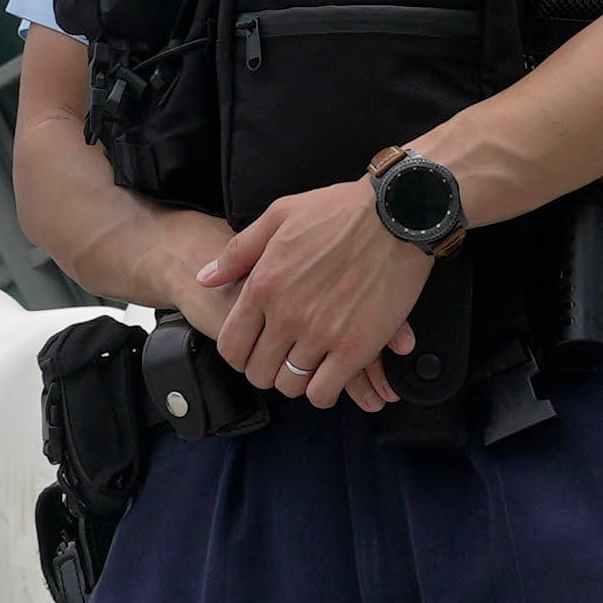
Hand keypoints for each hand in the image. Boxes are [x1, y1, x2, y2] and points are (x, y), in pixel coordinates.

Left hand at [191, 171, 432, 409]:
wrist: (397, 214)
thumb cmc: (338, 211)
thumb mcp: (279, 217)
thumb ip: (238, 253)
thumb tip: (205, 279)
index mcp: (263, 286)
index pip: (232, 346)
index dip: (239, 356)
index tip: (254, 351)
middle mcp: (286, 315)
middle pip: (259, 372)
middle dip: (267, 369)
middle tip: (283, 358)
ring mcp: (321, 334)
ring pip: (291, 385)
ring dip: (296, 380)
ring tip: (308, 364)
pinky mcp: (356, 347)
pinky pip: (324, 392)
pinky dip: (323, 391)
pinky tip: (330, 376)